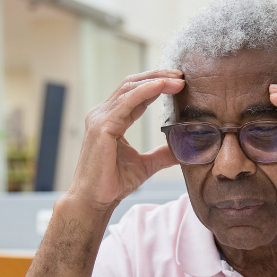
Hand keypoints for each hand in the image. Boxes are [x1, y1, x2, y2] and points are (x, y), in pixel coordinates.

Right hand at [68, 69, 184, 208]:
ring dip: (156, 80)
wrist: (94, 200)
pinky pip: (127, 102)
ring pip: (130, 88)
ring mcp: (100, 118)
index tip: (179, 82)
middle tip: (181, 75)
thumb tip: (182, 150)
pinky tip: (162, 86)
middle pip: (132, 84)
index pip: (134, 93)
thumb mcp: (145, 165)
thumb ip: (162, 154)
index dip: (156, 84)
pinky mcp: (102, 126)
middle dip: (158, 76)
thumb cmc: (112, 184)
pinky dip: (146, 91)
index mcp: (110, 119)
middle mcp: (102, 114)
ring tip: (178, 80)